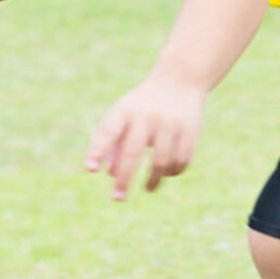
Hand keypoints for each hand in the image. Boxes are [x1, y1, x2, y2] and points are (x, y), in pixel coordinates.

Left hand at [86, 76, 205, 199]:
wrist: (180, 79)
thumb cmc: (143, 104)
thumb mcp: (124, 115)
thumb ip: (113, 142)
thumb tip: (110, 174)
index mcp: (125, 110)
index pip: (108, 131)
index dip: (98, 151)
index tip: (89, 170)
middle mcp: (147, 115)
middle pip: (132, 152)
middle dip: (124, 179)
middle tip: (117, 198)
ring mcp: (170, 122)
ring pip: (161, 161)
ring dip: (152, 180)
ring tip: (147, 188)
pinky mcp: (190, 129)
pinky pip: (181, 160)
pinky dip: (173, 171)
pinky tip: (167, 174)